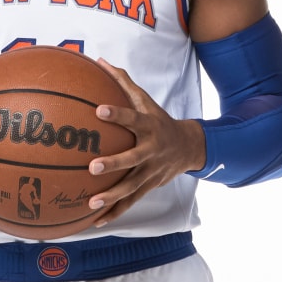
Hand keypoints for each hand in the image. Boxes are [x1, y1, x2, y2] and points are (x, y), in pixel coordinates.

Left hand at [84, 60, 204, 221]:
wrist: (189, 147)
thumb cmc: (159, 120)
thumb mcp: (146, 101)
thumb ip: (123, 82)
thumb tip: (99, 60)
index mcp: (149, 127)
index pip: (133, 118)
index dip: (117, 114)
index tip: (99, 110)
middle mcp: (151, 151)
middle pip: (133, 159)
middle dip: (114, 164)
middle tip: (93, 166)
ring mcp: (151, 172)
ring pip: (132, 187)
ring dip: (112, 196)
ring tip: (91, 203)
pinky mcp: (149, 187)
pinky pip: (130, 202)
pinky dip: (114, 212)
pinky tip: (95, 220)